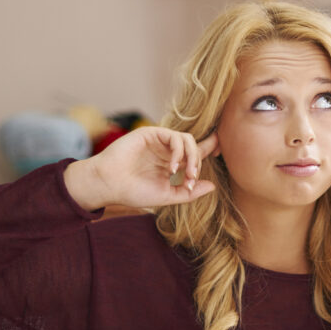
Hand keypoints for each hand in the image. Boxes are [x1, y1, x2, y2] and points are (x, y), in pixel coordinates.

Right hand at [64, 127, 218, 210]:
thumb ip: (189, 192)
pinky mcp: (151, 133)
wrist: (109, 184)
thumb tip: (212, 186)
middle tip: (191, 177)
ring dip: (191, 157)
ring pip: (187, 139)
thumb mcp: (167, 196)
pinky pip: (174, 136)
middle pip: (194, 146)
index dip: (209, 151)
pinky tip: (173, 167)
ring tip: (184, 174)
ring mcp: (159, 142)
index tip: (221, 153)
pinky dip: (179, 151)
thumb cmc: (134, 192)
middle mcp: (167, 151)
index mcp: (171, 164)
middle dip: (199, 160)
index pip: (195, 154)